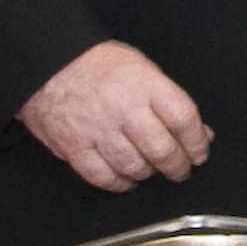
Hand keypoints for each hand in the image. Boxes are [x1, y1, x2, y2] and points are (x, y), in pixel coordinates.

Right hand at [19, 41, 212, 191]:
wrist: (47, 62)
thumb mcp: (141, 68)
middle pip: (161, 149)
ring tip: (151, 169)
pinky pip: (102, 176)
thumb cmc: (97, 64)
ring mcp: (96, 128)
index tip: (199, 152)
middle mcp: (122, 107)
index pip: (183, 118)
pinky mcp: (73, 146)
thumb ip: (169, 101)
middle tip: (180, 169)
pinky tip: (125, 178)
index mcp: (143, 83)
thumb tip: (199, 133)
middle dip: (177, 166)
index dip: (197, 142)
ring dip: (148, 174)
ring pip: (134, 167)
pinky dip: (118, 183)